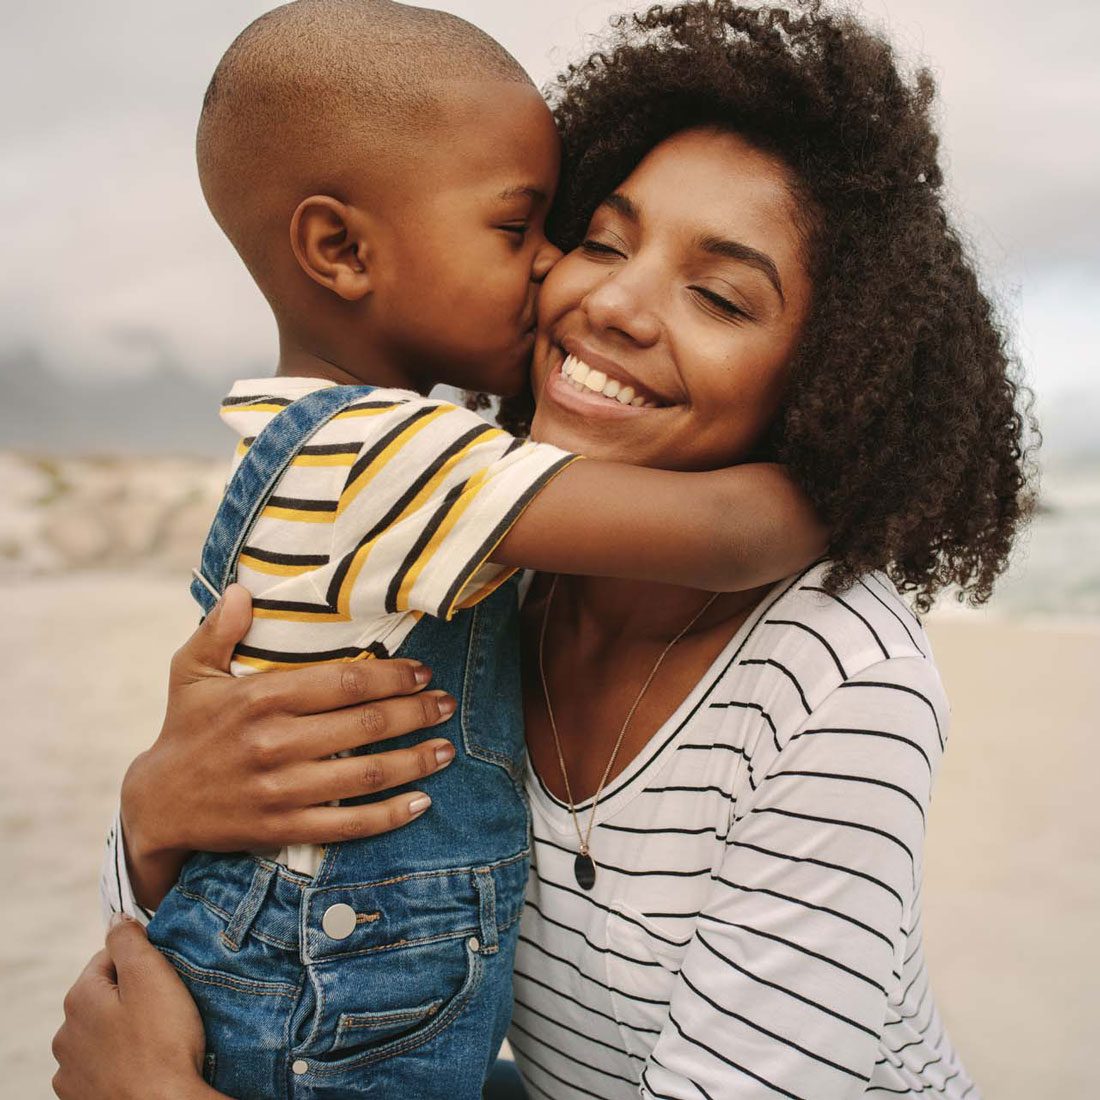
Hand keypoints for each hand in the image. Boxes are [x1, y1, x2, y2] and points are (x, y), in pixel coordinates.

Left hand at [52, 916, 222, 1099]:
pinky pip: (100, 1066)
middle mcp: (64, 1034)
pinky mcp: (81, 1098)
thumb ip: (129, 940)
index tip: (164, 980)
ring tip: (156, 1041)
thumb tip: (116, 917)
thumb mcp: (152, 976)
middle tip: (165, 1010)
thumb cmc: (162, 1043)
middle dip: (130, 998)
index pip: (108, 957)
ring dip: (122, 1031)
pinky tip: (141, 1065)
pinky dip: (118, 1062)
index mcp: (79, 998)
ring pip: (101, 1032)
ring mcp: (70, 1071)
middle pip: (103, 996)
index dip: (141, 963)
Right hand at [121, 584, 456, 907]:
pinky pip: (347, 824)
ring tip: (446, 750)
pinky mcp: (283, 829)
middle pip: (365, 725)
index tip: (423, 672)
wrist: (157, 804)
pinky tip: (421, 802)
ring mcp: (281, 790)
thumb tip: (243, 589)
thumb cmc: (185, 728)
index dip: (392, 677)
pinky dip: (389, 814)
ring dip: (414, 762)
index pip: (344, 683)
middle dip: (416, 713)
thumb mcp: (190, 671)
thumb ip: (219, 629)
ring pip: (365, 774)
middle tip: (446, 705)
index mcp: (260, 699)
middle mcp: (274, 743)